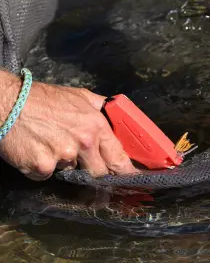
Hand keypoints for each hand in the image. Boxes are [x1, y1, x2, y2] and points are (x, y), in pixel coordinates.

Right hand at [0, 72, 138, 180]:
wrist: (7, 103)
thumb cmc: (43, 99)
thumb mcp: (80, 96)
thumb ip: (102, 109)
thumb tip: (119, 115)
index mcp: (96, 126)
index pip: (119, 156)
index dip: (126, 170)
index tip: (131, 178)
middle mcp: (83, 143)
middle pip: (99, 172)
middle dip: (93, 168)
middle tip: (80, 156)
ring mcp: (62, 157)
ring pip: (71, 172)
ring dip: (63, 163)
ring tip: (51, 143)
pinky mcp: (41, 167)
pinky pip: (47, 175)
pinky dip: (42, 167)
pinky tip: (36, 149)